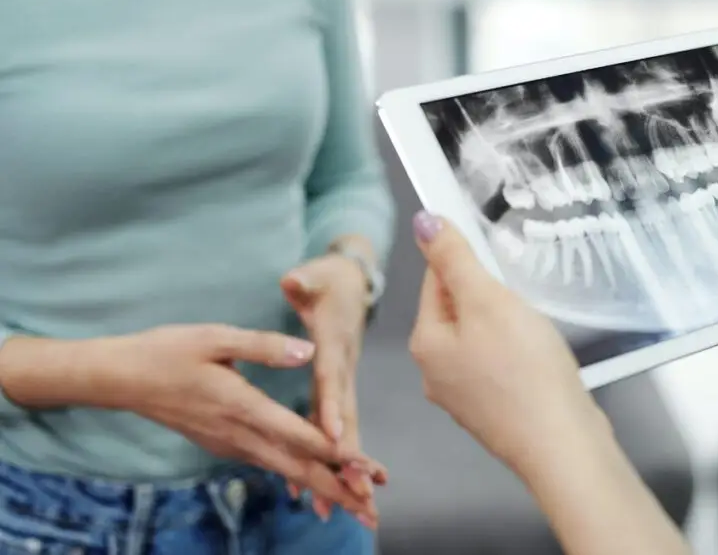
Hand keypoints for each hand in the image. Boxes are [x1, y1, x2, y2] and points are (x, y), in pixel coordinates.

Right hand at [0, 325, 381, 506]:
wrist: (121, 379)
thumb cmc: (167, 351)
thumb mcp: (216, 336)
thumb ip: (264, 345)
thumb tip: (307, 351)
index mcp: (241, 406)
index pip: (297, 434)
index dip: (334, 451)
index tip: (364, 467)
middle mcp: (238, 434)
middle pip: (297, 468)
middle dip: (338, 489)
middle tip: (372, 511)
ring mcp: (230, 444)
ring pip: (285, 472)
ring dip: (322, 489)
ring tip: (356, 507)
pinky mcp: (224, 445)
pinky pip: (269, 465)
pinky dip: (298, 478)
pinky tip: (315, 485)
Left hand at [280, 248, 384, 525]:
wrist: (353, 282)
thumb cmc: (332, 279)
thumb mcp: (318, 274)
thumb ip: (305, 279)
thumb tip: (294, 280)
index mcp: (337, 344)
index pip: (334, 379)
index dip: (334, 408)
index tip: (334, 438)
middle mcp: (343, 370)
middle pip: (347, 417)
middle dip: (351, 456)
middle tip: (357, 491)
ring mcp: (342, 383)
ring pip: (342, 431)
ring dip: (342, 469)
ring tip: (340, 509)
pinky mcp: (336, 391)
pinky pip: (329, 429)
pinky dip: (325, 459)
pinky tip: (313, 488)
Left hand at [408, 212, 609, 472]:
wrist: (562, 444)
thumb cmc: (525, 373)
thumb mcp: (488, 300)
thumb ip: (454, 259)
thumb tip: (424, 223)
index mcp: (425, 342)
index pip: (435, 279)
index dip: (467, 261)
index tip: (496, 260)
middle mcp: (435, 372)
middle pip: (459, 310)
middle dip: (491, 298)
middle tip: (520, 301)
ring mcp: (464, 396)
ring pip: (481, 338)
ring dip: (507, 326)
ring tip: (533, 333)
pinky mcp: (494, 411)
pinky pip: (500, 366)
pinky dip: (519, 356)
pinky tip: (539, 359)